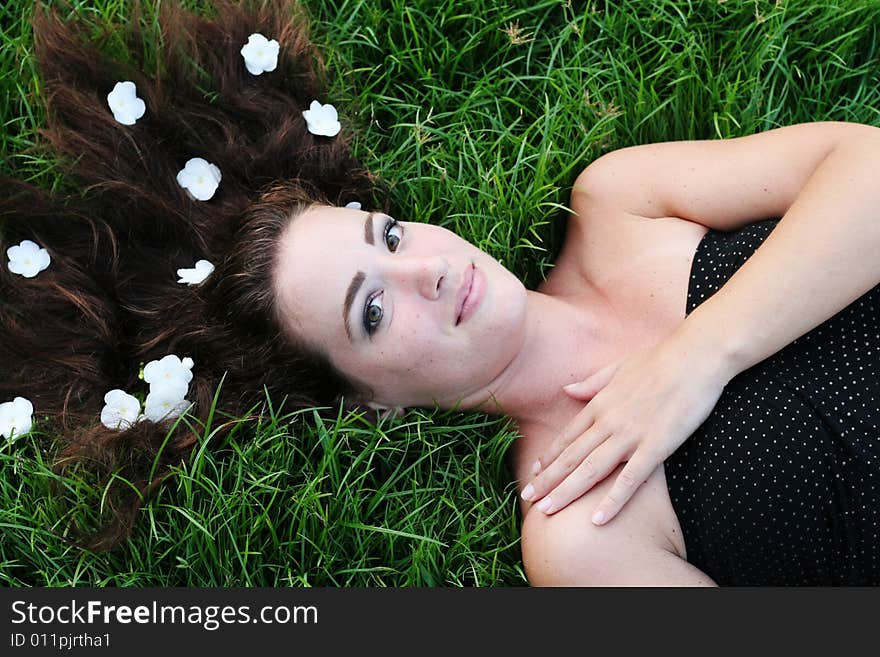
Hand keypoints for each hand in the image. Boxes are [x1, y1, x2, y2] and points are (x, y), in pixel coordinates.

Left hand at [521, 331, 733, 525]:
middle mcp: (608, 421)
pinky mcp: (656, 446)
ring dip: (566, 492)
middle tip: (527, 499)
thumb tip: (566, 390)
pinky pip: (629, 479)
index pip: (568, 436)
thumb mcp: (618, 366)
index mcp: (600, 404)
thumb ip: (591, 383)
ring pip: (590, 470)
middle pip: (571, 457)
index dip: (549, 457)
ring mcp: (630, 435)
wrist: (695, 356)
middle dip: (547, 480)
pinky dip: (612, 500)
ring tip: (547, 511)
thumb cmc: (660, 358)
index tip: (534, 473)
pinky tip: (596, 520)